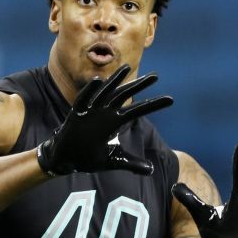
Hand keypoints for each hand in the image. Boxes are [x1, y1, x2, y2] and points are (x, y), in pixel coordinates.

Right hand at [37, 64, 173, 175]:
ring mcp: (90, 112)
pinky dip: (89, 91)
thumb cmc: (89, 157)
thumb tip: (150, 170)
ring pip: (105, 93)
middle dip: (138, 85)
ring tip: (127, 68)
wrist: (66, 159)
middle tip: (155, 76)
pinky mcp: (76, 114)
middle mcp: (105, 113)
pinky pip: (83, 100)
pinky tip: (98, 81)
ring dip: (115, 80)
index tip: (170, 100)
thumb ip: (131, 163)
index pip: (137, 110)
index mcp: (114, 122)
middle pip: (124, 95)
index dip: (153, 105)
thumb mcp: (113, 160)